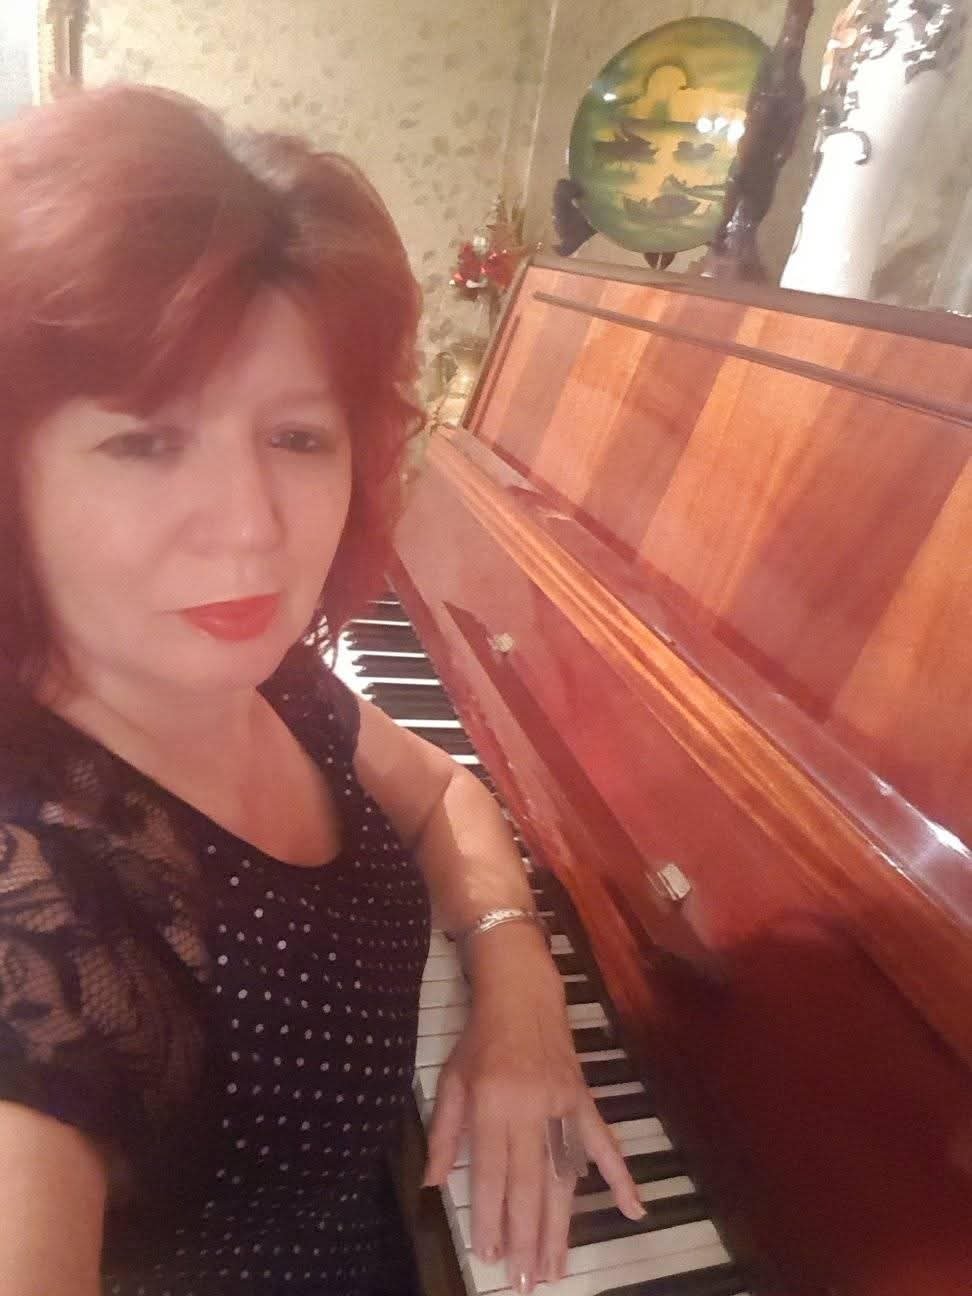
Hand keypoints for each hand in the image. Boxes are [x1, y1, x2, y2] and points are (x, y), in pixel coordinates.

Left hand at [421, 932, 644, 1290]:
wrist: (521, 992)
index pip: (492, 1173)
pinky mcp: (583, 1100)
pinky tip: (634, 1209)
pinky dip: (620, 1176)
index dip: (490, 1218)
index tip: (489, 1256)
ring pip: (564, 1176)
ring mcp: (562, 1105)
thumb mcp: (450, 1080)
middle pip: (529, 1185)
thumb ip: (443, 1135)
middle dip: (527, 1237)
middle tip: (526, 1281)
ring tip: (557, 1268)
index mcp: (492, 1103)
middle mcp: (530, 1108)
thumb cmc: (479, 1039)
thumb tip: (432, 1185)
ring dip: (561, 1225)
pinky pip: (604, 1143)